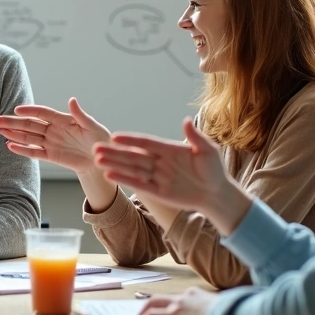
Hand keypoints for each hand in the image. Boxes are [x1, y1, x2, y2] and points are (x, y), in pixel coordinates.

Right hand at [0, 98, 109, 173]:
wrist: (100, 160)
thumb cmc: (100, 140)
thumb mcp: (92, 126)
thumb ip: (80, 115)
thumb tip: (72, 100)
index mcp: (62, 119)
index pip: (42, 113)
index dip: (29, 111)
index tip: (17, 110)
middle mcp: (53, 129)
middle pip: (29, 124)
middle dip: (13, 122)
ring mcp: (50, 142)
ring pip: (28, 137)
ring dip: (13, 134)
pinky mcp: (50, 155)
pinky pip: (34, 152)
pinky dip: (22, 149)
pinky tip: (10, 145)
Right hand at [92, 118, 252, 232]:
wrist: (218, 194)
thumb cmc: (214, 169)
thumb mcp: (208, 150)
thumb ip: (195, 137)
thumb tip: (186, 120)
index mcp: (168, 149)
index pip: (146, 143)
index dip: (130, 140)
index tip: (114, 136)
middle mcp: (159, 161)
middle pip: (133, 155)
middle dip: (115, 152)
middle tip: (96, 148)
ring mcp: (157, 176)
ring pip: (132, 169)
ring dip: (115, 165)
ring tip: (97, 160)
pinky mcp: (158, 191)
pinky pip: (138, 184)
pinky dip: (125, 180)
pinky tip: (110, 175)